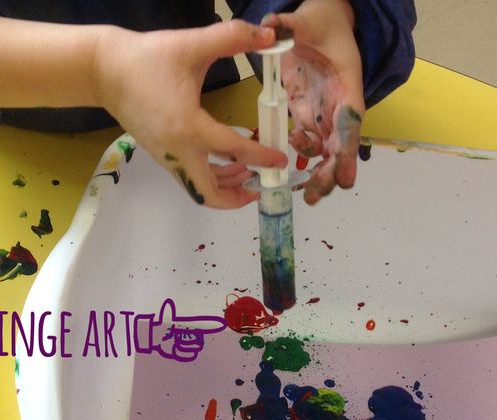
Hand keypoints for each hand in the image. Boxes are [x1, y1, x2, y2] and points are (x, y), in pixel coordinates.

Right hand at [94, 20, 287, 208]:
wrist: (105, 71)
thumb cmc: (146, 58)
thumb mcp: (192, 44)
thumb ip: (233, 37)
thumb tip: (271, 35)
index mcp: (189, 128)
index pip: (233, 151)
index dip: (260, 157)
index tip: (279, 161)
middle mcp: (178, 151)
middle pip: (209, 194)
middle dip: (236, 197)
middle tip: (259, 187)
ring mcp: (167, 157)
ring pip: (198, 189)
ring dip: (223, 188)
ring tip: (247, 175)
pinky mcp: (161, 155)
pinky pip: (189, 177)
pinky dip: (209, 177)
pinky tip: (224, 164)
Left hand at [262, 0, 364, 204]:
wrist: (319, 21)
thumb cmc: (320, 20)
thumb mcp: (306, 21)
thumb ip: (290, 26)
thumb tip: (272, 26)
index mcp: (346, 83)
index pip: (349, 120)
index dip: (347, 148)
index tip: (346, 176)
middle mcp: (338, 103)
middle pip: (340, 144)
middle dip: (331, 171)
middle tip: (317, 194)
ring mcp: (322, 111)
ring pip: (325, 149)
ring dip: (319, 172)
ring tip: (310, 195)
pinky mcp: (306, 114)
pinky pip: (307, 141)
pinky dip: (302, 155)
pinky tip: (292, 165)